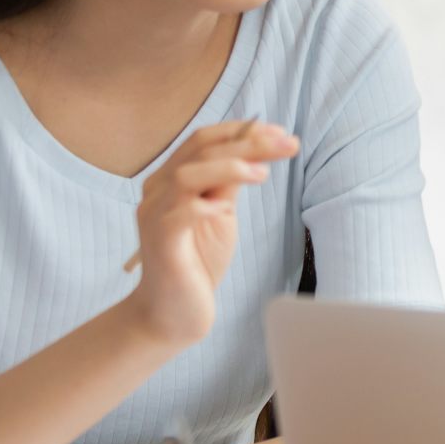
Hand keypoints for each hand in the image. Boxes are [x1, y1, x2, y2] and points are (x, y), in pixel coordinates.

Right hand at [124, 119, 297, 346]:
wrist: (173, 312)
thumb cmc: (198, 261)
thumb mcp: (221, 214)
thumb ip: (228, 184)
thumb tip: (254, 152)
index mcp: (171, 179)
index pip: (204, 139)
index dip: (243, 131)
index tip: (282, 133)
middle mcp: (158, 190)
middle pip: (200, 149)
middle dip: (249, 142)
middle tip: (290, 144)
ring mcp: (154, 214)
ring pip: (186, 174)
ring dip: (229, 166)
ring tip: (263, 174)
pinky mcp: (160, 241)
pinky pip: (179, 212)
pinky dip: (205, 205)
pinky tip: (226, 209)